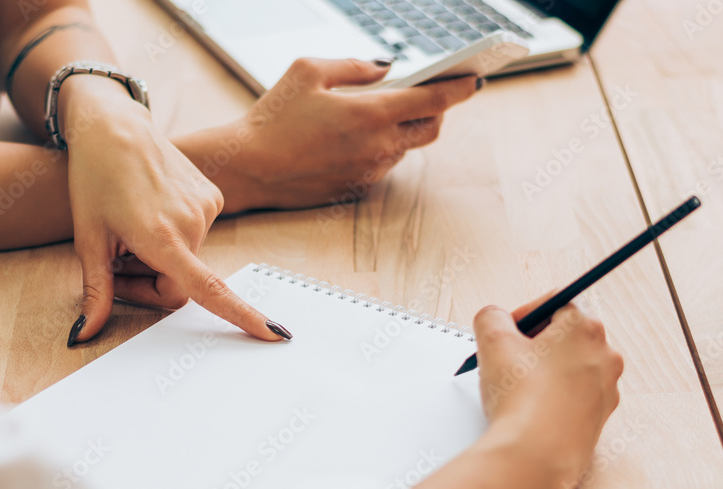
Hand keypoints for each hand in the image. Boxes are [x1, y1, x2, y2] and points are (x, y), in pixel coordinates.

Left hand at [58, 76, 288, 345]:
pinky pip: (195, 236)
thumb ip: (95, 292)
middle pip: (180, 284)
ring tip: (129, 230)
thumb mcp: (87, 240)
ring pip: (188, 260)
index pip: (209, 289)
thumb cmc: (94, 180)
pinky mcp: (213, 197)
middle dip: (148, 283)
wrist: (113, 128)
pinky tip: (149, 212)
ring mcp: (207, 207)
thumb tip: (83, 336)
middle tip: (115, 262)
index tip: (274, 334)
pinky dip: (173, 236)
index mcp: (161, 237)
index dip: (242, 316)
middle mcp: (191, 223)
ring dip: (160, 258)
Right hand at [174, 58, 482, 212]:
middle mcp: (377, 147)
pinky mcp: (356, 188)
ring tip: (383, 110)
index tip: (473, 78)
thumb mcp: (308, 71)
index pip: (433, 100)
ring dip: (404, 128)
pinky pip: (383, 163)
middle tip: (430, 93)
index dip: (458, 88)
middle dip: (437, 110)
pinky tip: (357, 135)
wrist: (249, 168)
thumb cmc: (272, 118)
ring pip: (405, 147)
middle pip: (431, 129)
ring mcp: (369, 171)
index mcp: (370, 114)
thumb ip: (353, 65)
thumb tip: (383, 69)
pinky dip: (381, 146)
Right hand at [474, 296, 623, 488]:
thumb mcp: (492, 341)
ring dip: (543, 371)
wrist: (536, 455)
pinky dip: (553, 397)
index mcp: (585, 327)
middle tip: (508, 358)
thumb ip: (491, 316)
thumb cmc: (521, 398)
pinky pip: (573, 396)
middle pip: (564, 335)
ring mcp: (606, 388)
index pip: (554, 303)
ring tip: (516, 388)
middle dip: (533, 344)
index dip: (524, 314)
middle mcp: (605, 354)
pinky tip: (529, 409)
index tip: (506, 331)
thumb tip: (495, 318)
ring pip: (569, 367)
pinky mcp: (600, 417)